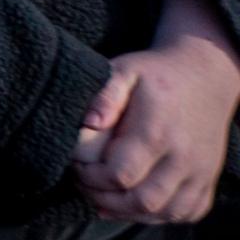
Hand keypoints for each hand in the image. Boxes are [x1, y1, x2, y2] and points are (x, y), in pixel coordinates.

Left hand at [76, 31, 239, 223]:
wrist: (204, 76)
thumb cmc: (155, 75)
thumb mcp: (124, 71)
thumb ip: (104, 95)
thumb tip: (88, 123)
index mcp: (157, 132)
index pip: (120, 174)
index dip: (91, 177)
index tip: (76, 166)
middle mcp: (183, 157)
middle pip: (143, 200)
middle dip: (105, 199)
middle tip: (84, 185)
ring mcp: (201, 172)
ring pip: (166, 212)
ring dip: (130, 212)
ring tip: (104, 196)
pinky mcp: (209, 180)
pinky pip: (188, 212)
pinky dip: (160, 215)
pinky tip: (135, 203)